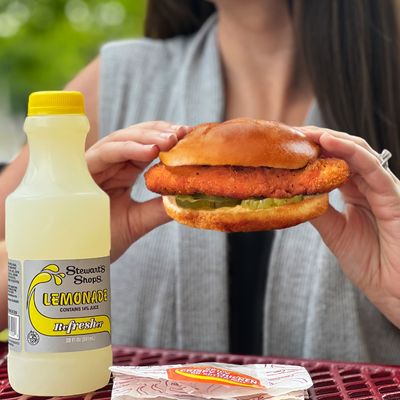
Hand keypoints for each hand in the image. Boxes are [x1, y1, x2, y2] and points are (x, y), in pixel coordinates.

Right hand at [85, 121, 188, 261]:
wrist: (74, 257)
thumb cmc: (102, 238)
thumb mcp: (138, 223)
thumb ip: (159, 209)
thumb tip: (188, 199)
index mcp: (124, 171)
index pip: (148, 146)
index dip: (168, 139)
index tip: (190, 137)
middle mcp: (111, 164)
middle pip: (136, 136)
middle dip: (160, 132)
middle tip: (183, 133)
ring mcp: (96, 165)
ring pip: (122, 139)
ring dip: (147, 137)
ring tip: (170, 140)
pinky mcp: (82, 170)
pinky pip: (106, 152)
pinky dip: (128, 148)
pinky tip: (150, 151)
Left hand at [298, 126, 399, 327]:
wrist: (396, 291)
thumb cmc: (371, 264)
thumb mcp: (335, 233)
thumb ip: (318, 210)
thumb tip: (294, 192)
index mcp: (357, 193)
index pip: (333, 162)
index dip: (311, 151)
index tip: (285, 145)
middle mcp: (370, 186)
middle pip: (343, 151)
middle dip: (316, 140)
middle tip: (289, 134)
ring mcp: (383, 188)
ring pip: (357, 152)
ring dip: (328, 139)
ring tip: (302, 133)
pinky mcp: (393, 195)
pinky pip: (370, 167)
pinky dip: (349, 151)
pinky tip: (327, 141)